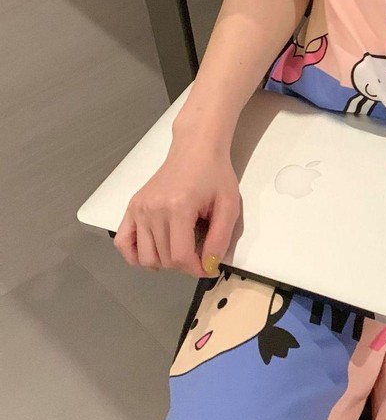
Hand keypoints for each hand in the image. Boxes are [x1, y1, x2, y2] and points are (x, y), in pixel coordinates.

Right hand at [112, 141, 240, 277]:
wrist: (195, 150)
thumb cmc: (215, 174)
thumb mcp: (229, 205)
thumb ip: (220, 238)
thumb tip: (208, 265)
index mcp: (178, 207)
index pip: (180, 256)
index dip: (196, 269)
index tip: (209, 267)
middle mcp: (152, 210)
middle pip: (163, 259)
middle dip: (185, 265)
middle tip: (200, 254)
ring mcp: (138, 209)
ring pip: (145, 257)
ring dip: (165, 263)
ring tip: (182, 250)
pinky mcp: (131, 208)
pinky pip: (123, 243)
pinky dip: (136, 256)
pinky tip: (155, 253)